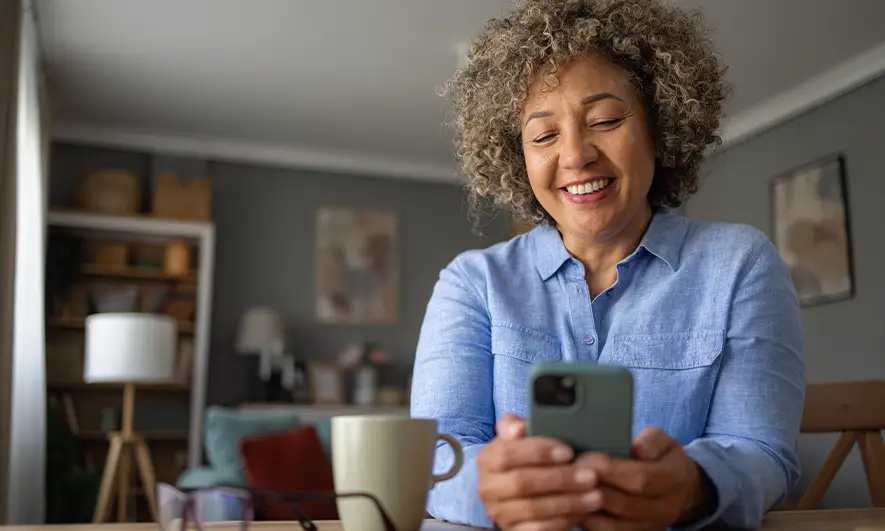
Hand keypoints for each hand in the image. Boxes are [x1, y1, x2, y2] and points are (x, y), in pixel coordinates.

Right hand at [477, 414, 602, 530]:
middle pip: (522, 483)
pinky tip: (581, 512)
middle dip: (560, 479)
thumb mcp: (519, 439)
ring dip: (567, 502)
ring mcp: (498, 512)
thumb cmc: (525, 459)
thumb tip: (518, 428)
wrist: (519, 493)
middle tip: (590, 476)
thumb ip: (516, 426)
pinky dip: (562, 520)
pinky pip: (538, 529)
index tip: (568, 452)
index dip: (538, 452)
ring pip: (532, 509)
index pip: (507, 454)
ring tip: (594, 495)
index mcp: (487, 459)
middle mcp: (487, 487)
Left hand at [577, 427, 715, 530]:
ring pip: (615, 526)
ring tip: (567, 491)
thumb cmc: (663, 459)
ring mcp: (651, 526)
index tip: (584, 458)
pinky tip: (574, 507)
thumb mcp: (664, 441)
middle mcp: (665, 508)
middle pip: (625, 504)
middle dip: (592, 488)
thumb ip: (651, 440)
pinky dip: (590, 523)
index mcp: (673, 479)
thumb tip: (636, 448)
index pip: (640, 478)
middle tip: (568, 474)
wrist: (681, 489)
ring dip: (587, 509)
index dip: (610, 470)